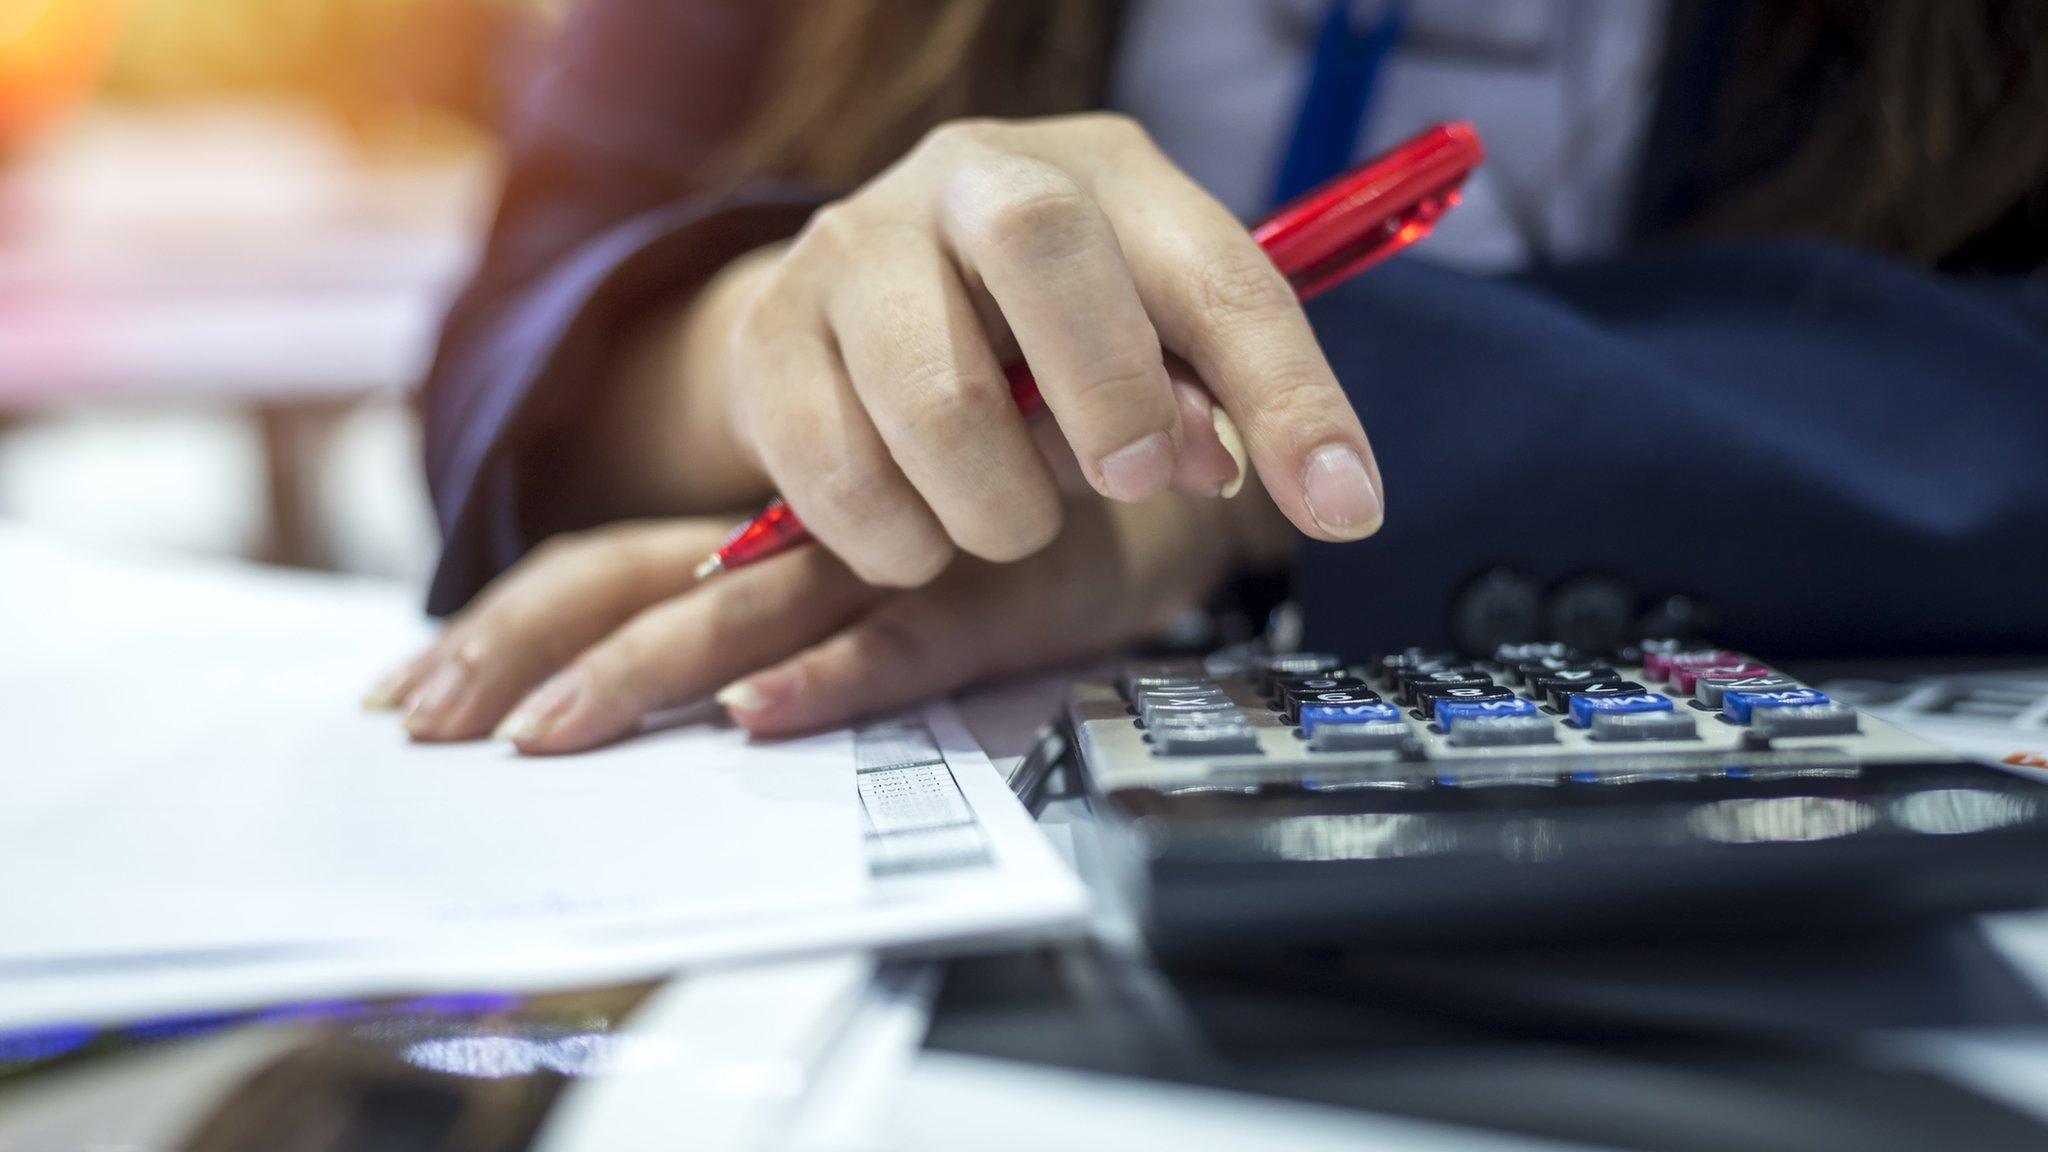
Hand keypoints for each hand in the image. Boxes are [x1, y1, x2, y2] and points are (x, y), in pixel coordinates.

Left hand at [367, 494, 1278, 750]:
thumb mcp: (879, 554)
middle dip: (523, 649)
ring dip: (643, 672)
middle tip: (427, 727)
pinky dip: (829, 676)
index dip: (505, 619)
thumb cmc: (1005, 520)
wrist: (1164, 477)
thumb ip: (784, 601)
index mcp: (764, 521)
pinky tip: (761, 714)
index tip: (412, 692)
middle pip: (635, 575)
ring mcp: (896, 561)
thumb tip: (673, 696)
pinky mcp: (991, 599)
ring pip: (747, 609)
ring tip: (549, 736)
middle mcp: (809, 531)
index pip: (606, 558)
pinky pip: (901, 640)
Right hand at [568, 113, 1382, 581]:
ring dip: (996, 507)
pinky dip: (897, 540)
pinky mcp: (766, 334)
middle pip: (1041, 245)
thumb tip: (1272, 482)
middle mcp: (970, 177)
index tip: (1343, 508)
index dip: (1291, 396)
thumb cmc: (1037, 334)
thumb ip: (1213, 406)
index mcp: (1102, 173)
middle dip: (1107, 392)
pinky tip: (919, 530)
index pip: (1218, 271)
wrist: (863, 308)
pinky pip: (834, 473)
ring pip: (931, 393)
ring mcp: (852, 246)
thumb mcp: (1147, 349)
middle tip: (1124, 482)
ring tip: (1009, 520)